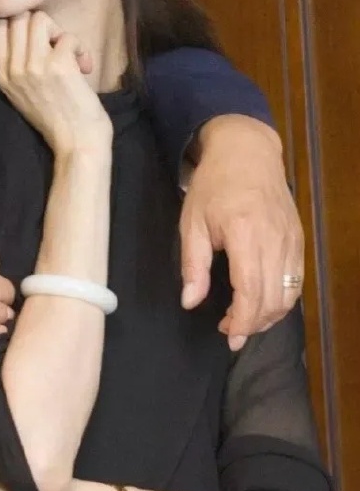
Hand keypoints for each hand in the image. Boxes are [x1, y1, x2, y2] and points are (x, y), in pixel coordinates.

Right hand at [0, 12, 111, 157]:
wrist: (76, 144)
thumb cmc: (55, 120)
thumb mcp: (21, 94)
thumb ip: (18, 66)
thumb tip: (29, 34)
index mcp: (2, 75)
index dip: (20, 26)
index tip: (38, 44)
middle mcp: (13, 68)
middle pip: (19, 17)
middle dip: (42, 26)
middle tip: (56, 49)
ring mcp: (34, 65)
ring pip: (39, 18)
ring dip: (59, 32)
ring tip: (69, 54)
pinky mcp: (59, 65)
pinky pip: (68, 36)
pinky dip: (80, 48)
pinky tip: (84, 67)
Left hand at [180, 115, 303, 348]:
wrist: (247, 153)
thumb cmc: (213, 186)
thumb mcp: (192, 222)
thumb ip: (192, 265)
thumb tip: (191, 302)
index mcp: (245, 234)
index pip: (251, 289)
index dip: (244, 320)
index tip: (231, 337)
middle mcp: (275, 240)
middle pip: (274, 298)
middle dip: (254, 323)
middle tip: (230, 330)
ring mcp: (292, 240)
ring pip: (289, 293)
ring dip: (269, 315)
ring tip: (244, 320)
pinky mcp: (299, 240)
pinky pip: (296, 280)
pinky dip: (282, 299)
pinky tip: (263, 303)